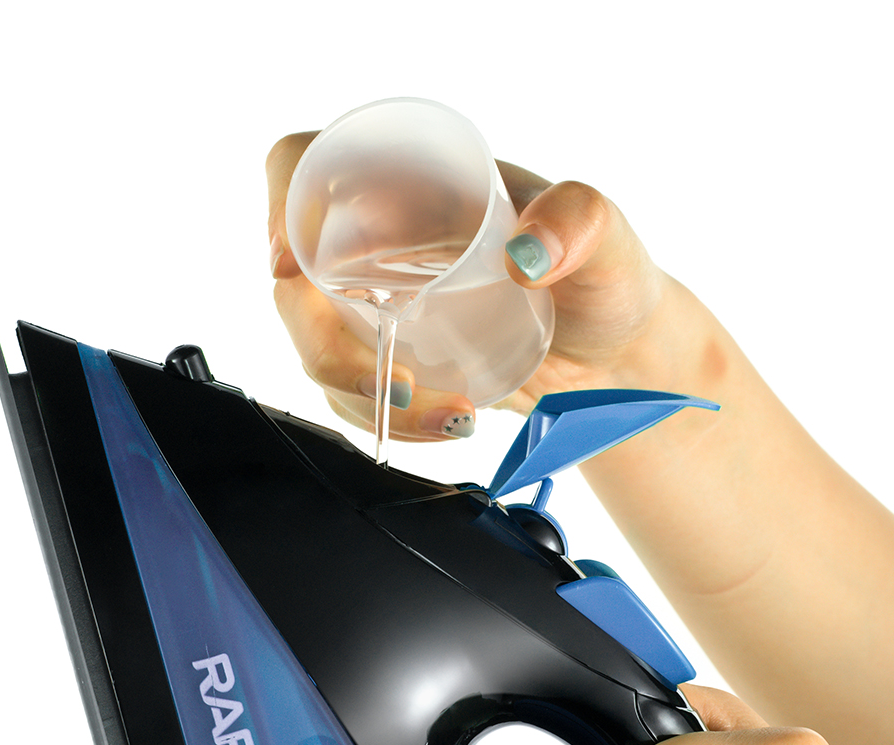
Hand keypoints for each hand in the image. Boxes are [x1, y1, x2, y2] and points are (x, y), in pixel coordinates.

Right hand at [266, 132, 688, 438]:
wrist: (615, 355)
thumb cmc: (607, 278)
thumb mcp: (604, 237)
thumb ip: (578, 223)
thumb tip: (524, 253)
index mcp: (412, 184)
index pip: (306, 168)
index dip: (278, 208)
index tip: (289, 270)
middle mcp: (381, 242)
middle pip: (296, 285)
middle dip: (327, 350)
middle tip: (402, 389)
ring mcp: (380, 304)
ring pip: (318, 349)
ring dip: (363, 399)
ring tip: (453, 419)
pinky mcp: (392, 358)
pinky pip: (352, 391)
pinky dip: (385, 421)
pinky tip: (446, 427)